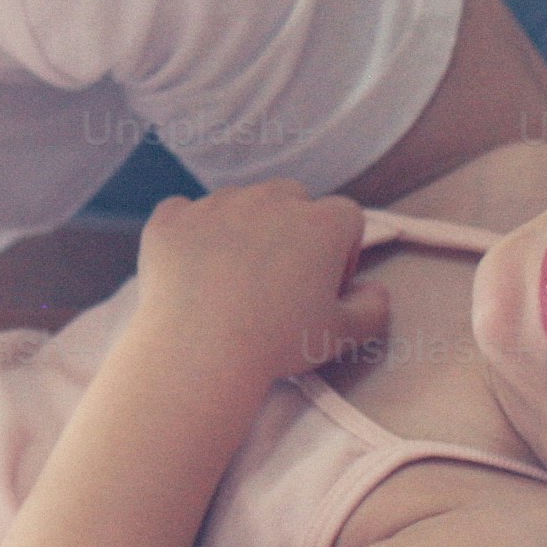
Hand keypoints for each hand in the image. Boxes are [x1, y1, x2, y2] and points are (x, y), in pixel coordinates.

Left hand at [131, 183, 390, 384]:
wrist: (201, 349)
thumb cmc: (278, 343)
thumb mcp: (343, 335)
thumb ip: (373, 309)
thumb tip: (376, 290)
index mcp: (321, 222)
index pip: (346, 216)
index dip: (342, 250)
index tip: (326, 285)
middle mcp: (269, 199)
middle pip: (292, 198)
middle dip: (292, 229)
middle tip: (280, 279)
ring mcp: (215, 204)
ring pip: (237, 202)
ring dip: (241, 228)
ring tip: (234, 279)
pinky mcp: (171, 218)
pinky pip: (184, 212)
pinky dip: (190, 232)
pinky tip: (192, 268)